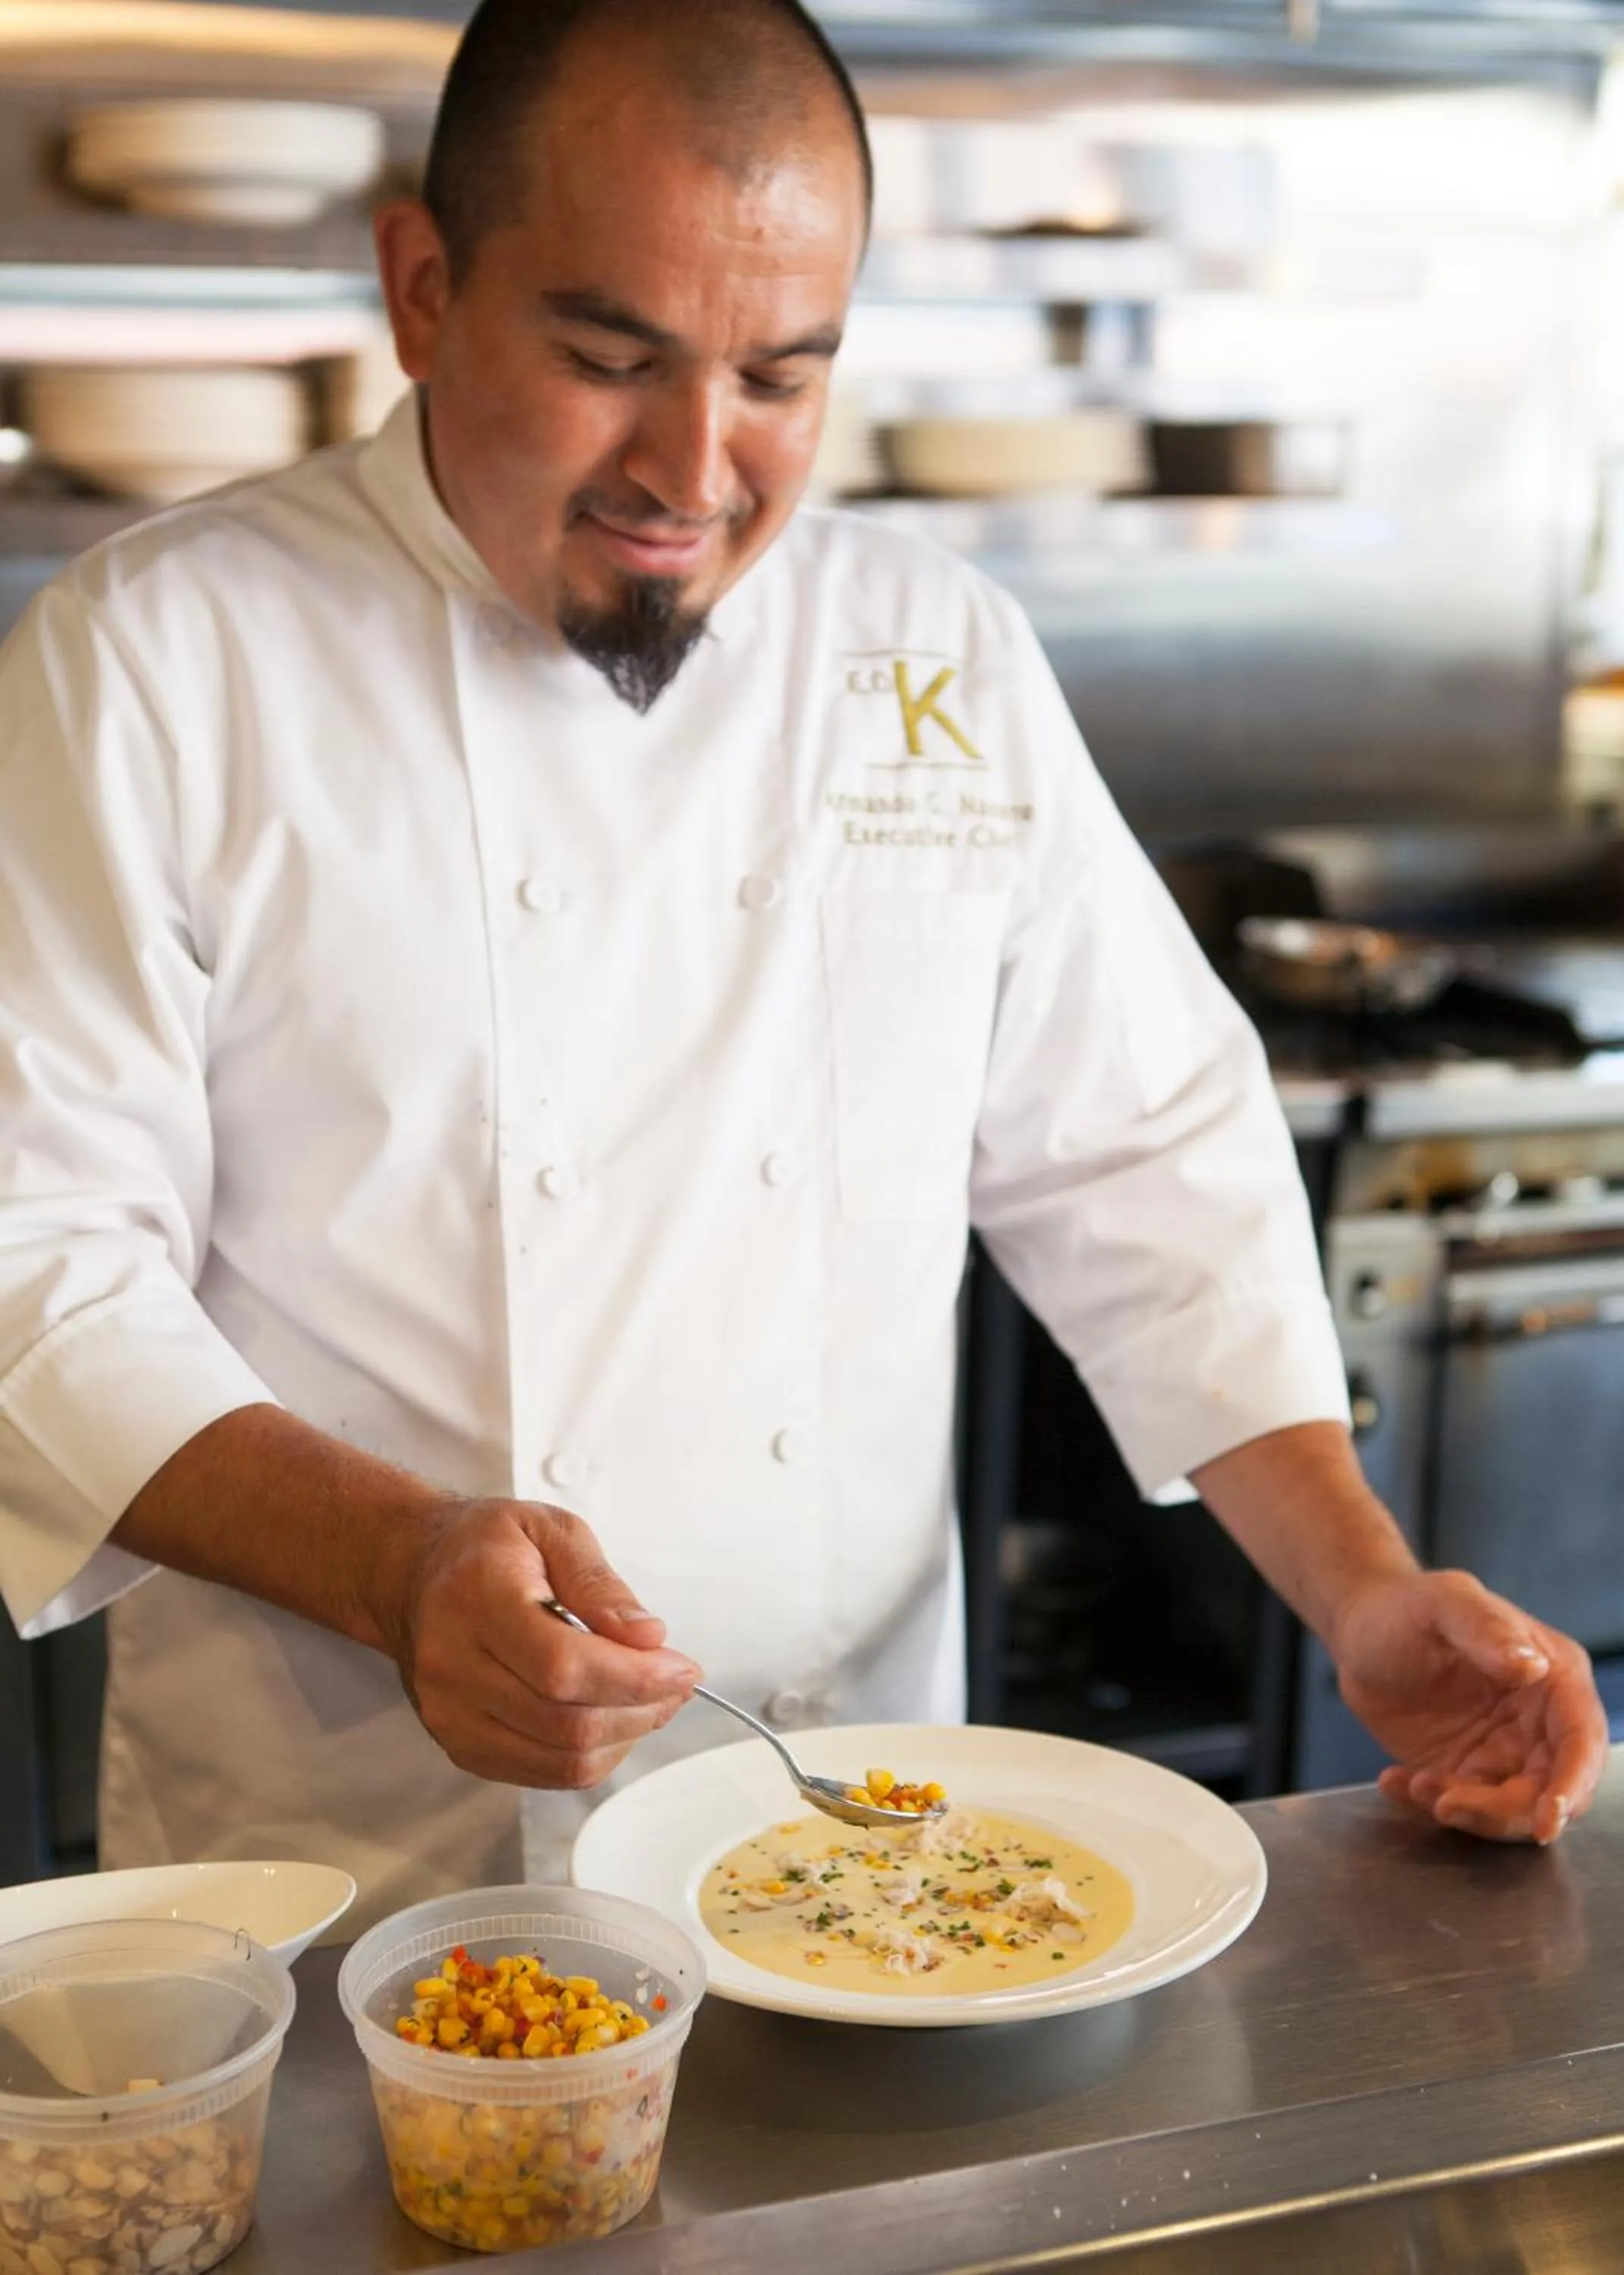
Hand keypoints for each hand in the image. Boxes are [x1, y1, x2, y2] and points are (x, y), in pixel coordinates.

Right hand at [378, 1497, 701, 1789]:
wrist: (412, 1575)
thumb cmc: (486, 1547)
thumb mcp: (552, 1531)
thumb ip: (601, 1584)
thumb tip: (648, 1638)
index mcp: (476, 1599)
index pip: (561, 1666)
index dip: (633, 1677)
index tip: (681, 1666)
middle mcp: (453, 1665)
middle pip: (565, 1721)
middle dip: (641, 1709)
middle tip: (676, 1682)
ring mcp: (450, 1714)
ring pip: (559, 1759)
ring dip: (624, 1737)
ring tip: (650, 1698)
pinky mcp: (460, 1745)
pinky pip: (542, 1773)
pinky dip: (592, 1756)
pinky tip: (611, 1717)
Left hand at [1332, 1569, 1607, 1843]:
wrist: (1360, 1632)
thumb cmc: (1407, 1606)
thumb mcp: (1443, 1603)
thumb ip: (1486, 1630)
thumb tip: (1532, 1667)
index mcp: (1553, 1677)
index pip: (1580, 1741)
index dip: (1572, 1785)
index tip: (1546, 1821)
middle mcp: (1538, 1722)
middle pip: (1547, 1789)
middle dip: (1505, 1811)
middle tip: (1447, 1804)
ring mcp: (1501, 1752)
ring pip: (1505, 1808)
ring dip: (1464, 1811)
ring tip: (1416, 1784)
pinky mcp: (1464, 1773)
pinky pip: (1458, 1805)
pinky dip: (1428, 1804)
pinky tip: (1395, 1780)